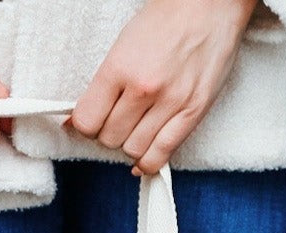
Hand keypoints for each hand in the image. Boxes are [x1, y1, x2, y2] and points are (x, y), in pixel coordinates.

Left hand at [69, 0, 259, 174]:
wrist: (210, 2)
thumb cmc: (166, 20)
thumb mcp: (123, 45)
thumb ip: (102, 86)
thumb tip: (76, 122)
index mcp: (120, 66)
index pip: (87, 121)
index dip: (85, 126)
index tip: (92, 122)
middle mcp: (144, 87)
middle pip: (109, 139)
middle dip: (108, 134)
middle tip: (117, 121)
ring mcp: (171, 101)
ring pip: (133, 150)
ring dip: (129, 145)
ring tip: (135, 130)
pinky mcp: (194, 112)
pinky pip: (162, 154)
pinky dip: (148, 163)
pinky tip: (143, 158)